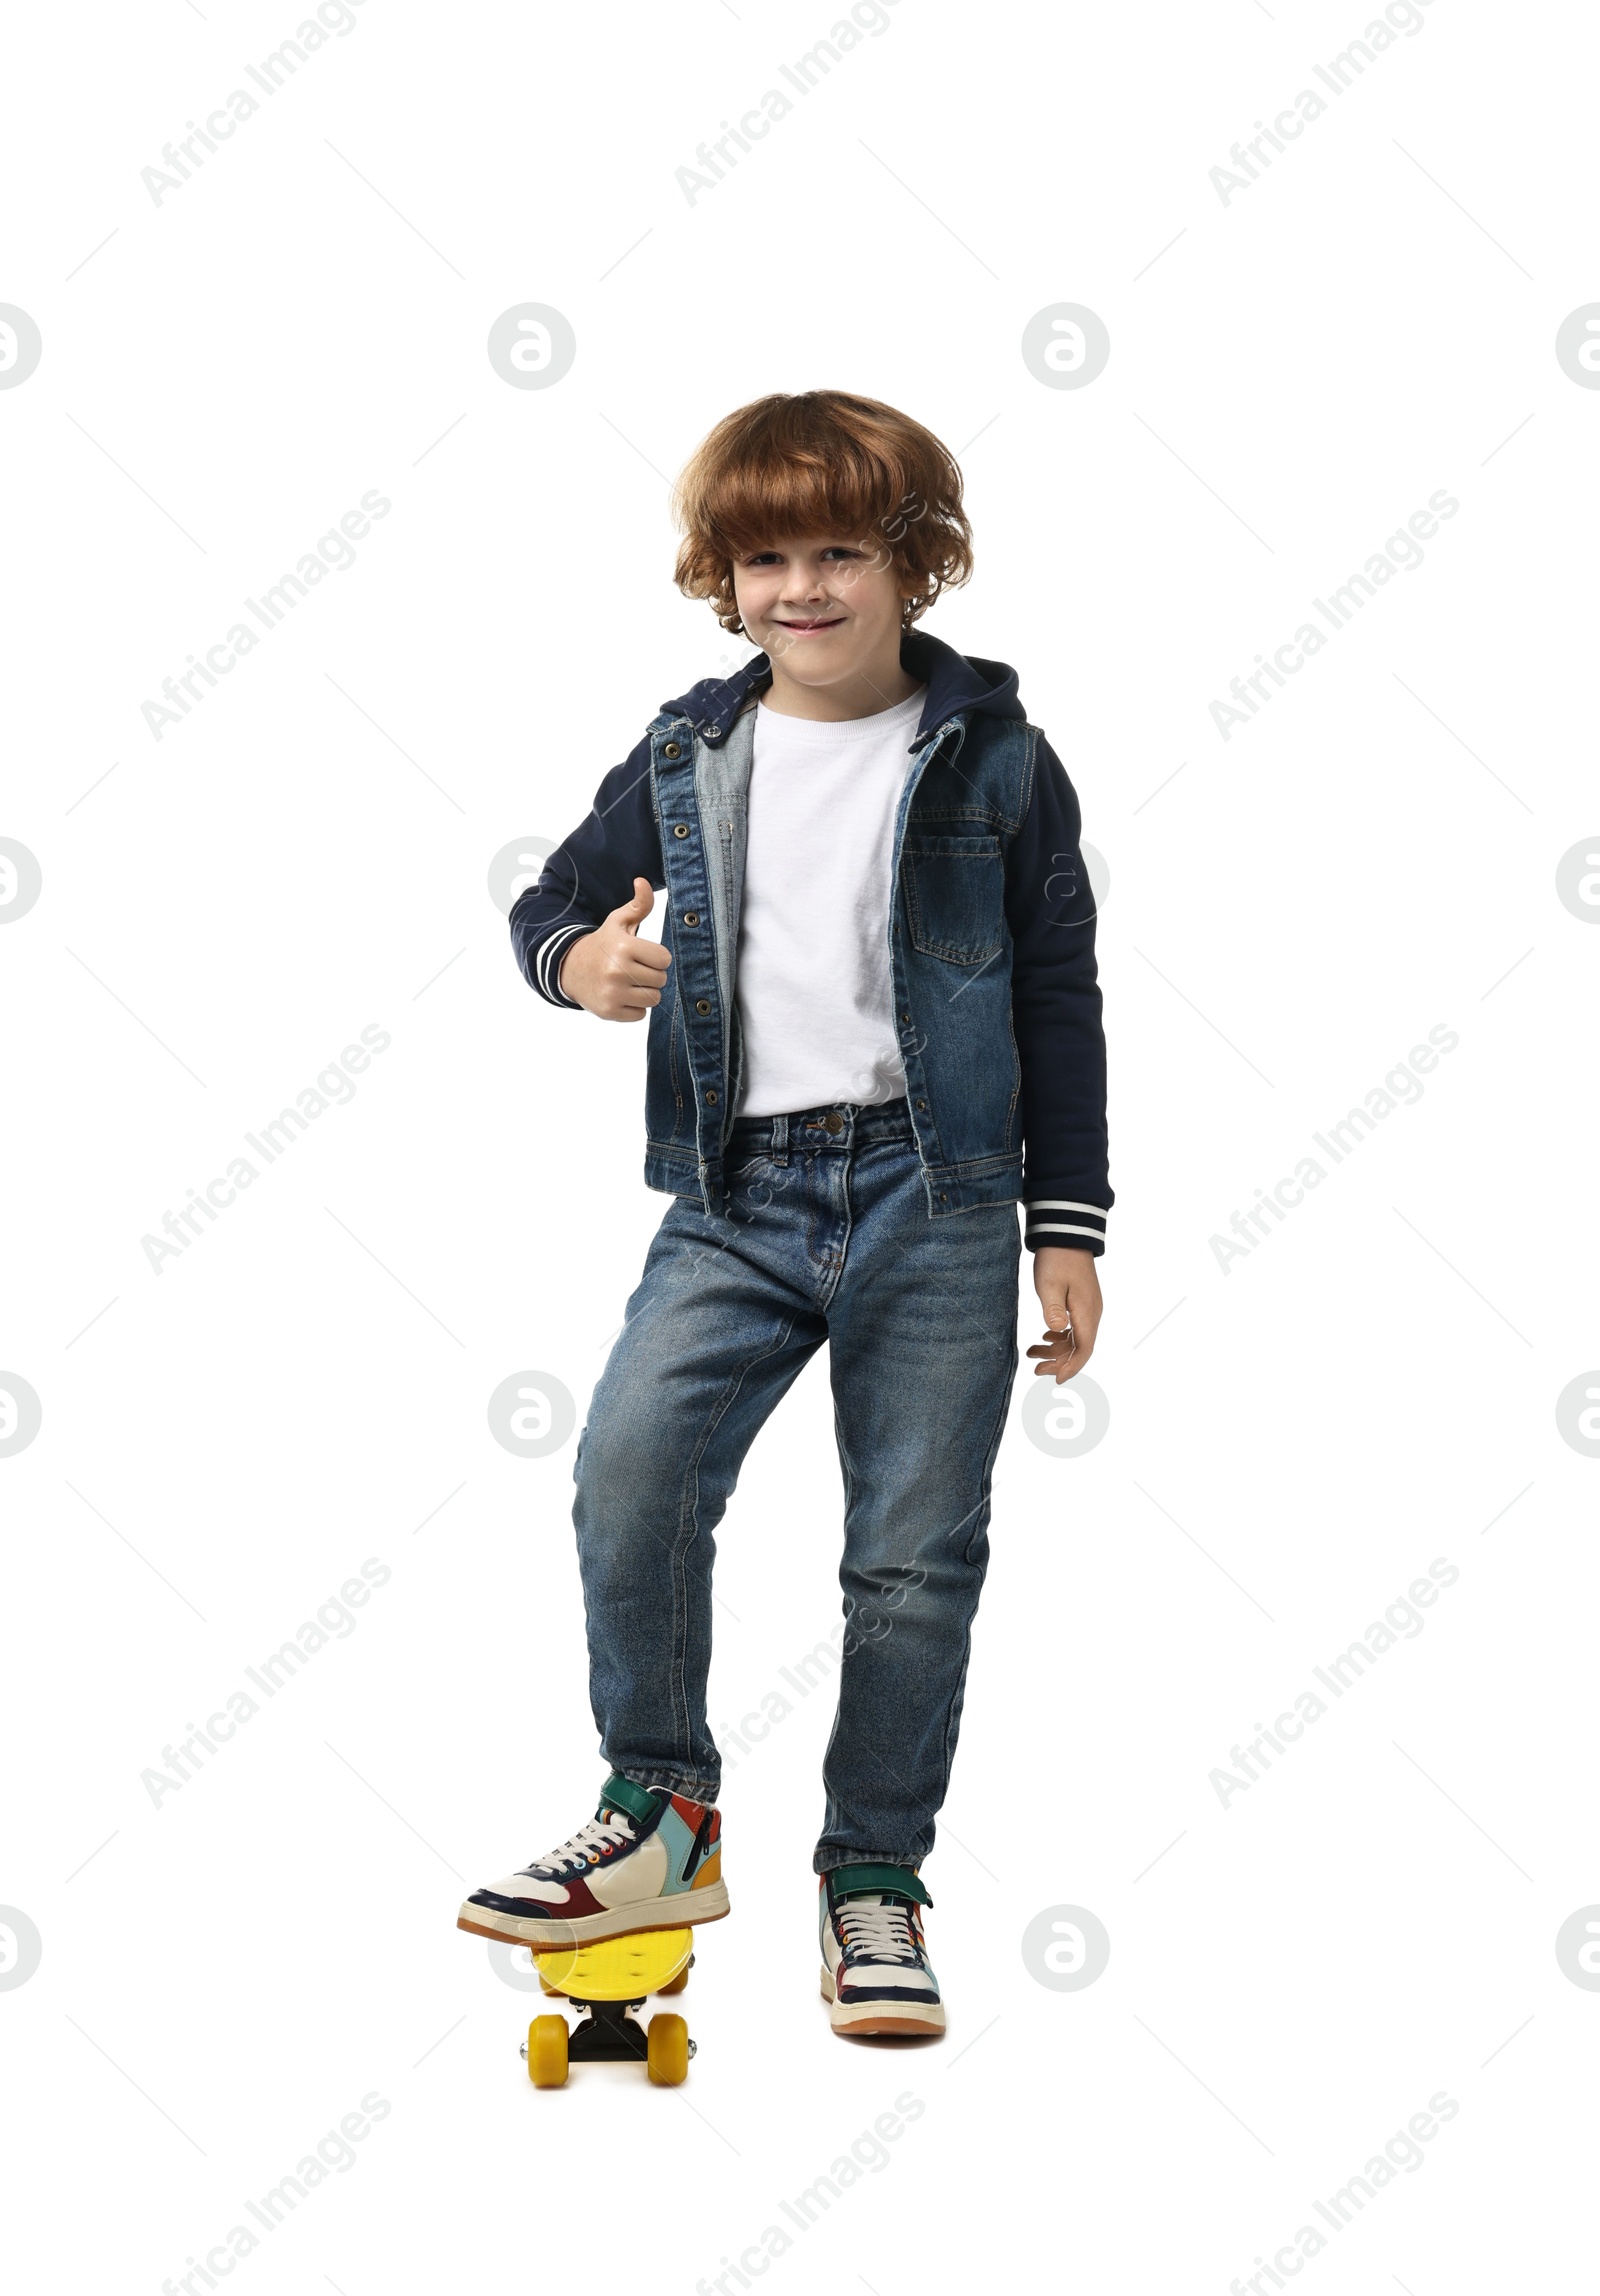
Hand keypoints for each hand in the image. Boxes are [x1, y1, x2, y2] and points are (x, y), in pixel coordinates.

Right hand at [558, 878, 670, 1020]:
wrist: (570, 968)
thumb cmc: (603, 944)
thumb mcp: (618, 921)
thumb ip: (638, 904)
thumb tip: (643, 881)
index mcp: (624, 947)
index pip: (664, 959)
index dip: (657, 957)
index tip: (643, 955)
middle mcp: (617, 970)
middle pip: (661, 980)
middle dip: (652, 975)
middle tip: (635, 969)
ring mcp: (612, 993)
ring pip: (653, 999)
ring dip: (645, 992)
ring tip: (630, 982)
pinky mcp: (609, 1011)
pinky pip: (641, 1015)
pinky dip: (635, 1008)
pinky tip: (622, 995)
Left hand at [1026, 1245, 1101, 1382]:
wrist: (1066, 1234)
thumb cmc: (1056, 1258)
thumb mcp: (1049, 1284)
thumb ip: (1052, 1309)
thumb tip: (1057, 1332)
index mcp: (1086, 1311)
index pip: (1084, 1349)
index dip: (1071, 1367)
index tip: (1056, 1380)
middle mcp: (1092, 1312)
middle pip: (1080, 1348)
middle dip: (1060, 1362)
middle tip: (1036, 1368)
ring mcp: (1088, 1307)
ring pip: (1076, 1338)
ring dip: (1056, 1350)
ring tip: (1032, 1353)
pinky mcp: (1082, 1301)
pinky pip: (1075, 1327)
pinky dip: (1060, 1337)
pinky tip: (1045, 1338)